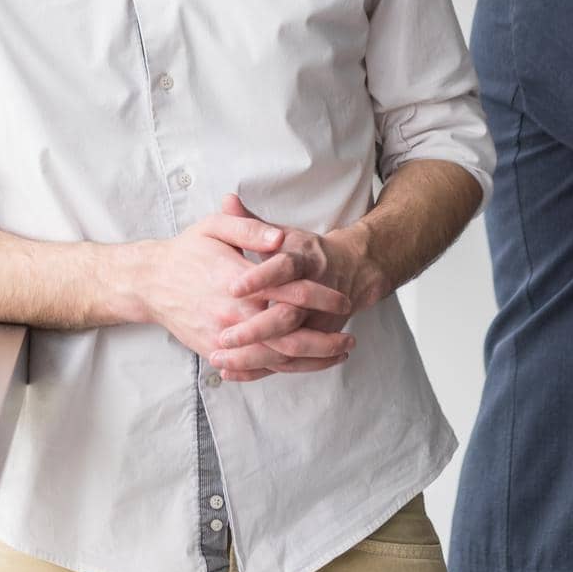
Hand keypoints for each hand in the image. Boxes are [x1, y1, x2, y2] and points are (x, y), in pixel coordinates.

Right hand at [140, 207, 352, 382]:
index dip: (320, 297)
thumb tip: (280, 237)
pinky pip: (255, 368)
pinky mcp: (216, 353)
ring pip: (276, 359)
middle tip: (350, 339)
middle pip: (289, 336)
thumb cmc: (187, 252)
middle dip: (324, 340)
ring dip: (311, 360)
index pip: (289, 293)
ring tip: (337, 356)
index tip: (343, 298)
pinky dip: (283, 370)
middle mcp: (233, 314)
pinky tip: (304, 365)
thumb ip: (248, 228)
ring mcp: (224, 338)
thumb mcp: (214, 227)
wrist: (151, 282)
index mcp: (238, 281)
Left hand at [207, 194, 387, 375]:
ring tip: (219, 358)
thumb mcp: (282, 230)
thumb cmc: (304, 250)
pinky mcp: (316, 340)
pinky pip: (290, 362)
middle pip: (288, 316)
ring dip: (254, 355)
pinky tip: (232, 371)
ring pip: (289, 345)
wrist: (352, 270)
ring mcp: (318, 321)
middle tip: (223, 336)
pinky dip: (262, 369)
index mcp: (304, 258)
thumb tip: (228, 199)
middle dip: (255, 329)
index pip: (284, 267)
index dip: (260, 276)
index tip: (233, 286)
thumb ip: (252, 221)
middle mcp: (314, 293)